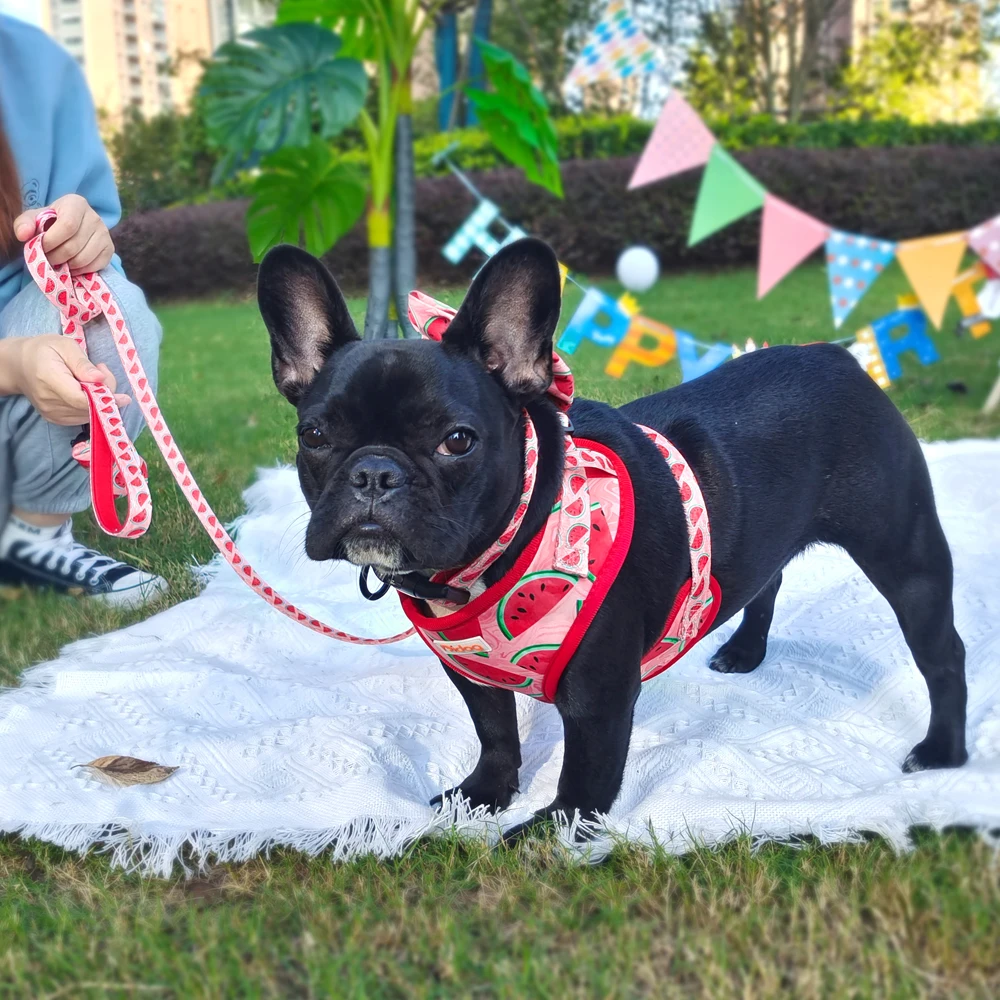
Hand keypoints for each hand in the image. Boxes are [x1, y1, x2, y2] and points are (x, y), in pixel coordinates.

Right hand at [3, 336, 130, 425]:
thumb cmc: (44, 350)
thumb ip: (82, 363)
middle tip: (102, 369)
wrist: (19, 365)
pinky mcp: (56, 419)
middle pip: (88, 407)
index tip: (125, 397)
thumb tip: (100, 378)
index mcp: (50, 379)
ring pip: (88, 414)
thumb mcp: (64, 345)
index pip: (81, 399)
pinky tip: (88, 389)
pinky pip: (82, 417)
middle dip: (106, 393)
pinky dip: (92, 406)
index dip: (105, 400)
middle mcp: (49, 401)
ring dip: (100, 400)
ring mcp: (51, 413)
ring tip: (92, 376)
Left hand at [14, 194, 114, 274]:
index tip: (40, 248)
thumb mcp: (35, 218)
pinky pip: (94, 266)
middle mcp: (95, 217)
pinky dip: (80, 271)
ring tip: (58, 263)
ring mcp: (105, 234)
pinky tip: (71, 266)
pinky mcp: (110, 249)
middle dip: (56, 257)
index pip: (67, 226)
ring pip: (83, 258)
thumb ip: (24, 224)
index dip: (51, 241)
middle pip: (74, 245)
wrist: (73, 226)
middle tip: (47, 260)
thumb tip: (23, 236)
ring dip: (67, 266)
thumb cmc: (51, 221)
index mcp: (76, 203)